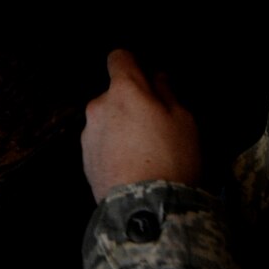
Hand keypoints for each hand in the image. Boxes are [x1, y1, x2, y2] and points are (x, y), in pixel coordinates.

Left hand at [82, 49, 201, 202]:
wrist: (145, 210)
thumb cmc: (171, 159)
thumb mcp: (183, 121)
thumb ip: (167, 93)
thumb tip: (157, 78)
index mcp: (123, 91)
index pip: (118, 58)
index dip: (133, 65)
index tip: (146, 79)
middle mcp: (98, 107)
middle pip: (114, 95)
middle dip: (130, 104)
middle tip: (155, 127)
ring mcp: (88, 135)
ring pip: (107, 121)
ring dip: (120, 128)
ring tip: (144, 154)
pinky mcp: (85, 161)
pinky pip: (101, 145)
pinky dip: (113, 150)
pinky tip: (132, 168)